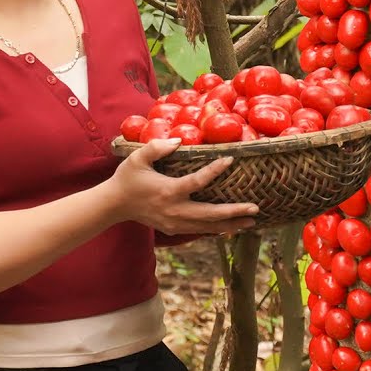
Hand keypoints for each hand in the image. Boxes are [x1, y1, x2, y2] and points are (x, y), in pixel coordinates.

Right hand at [103, 138, 259, 235]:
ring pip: (208, 227)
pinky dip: (216, 229)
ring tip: (251, 222)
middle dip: (234, 212)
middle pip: (210, 214)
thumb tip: (180, 139)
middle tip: (255, 208)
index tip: (230, 160)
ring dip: (230, 224)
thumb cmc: (127, 178)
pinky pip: (200, 231)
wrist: (114, 205)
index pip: (197, 181)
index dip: (215, 170)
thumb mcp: (137, 158)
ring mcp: (175, 223)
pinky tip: (231, 228)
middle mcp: (175, 210)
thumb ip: (158, 147)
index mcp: (168, 190)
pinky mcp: (174, 229)